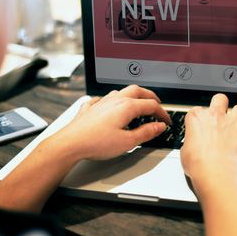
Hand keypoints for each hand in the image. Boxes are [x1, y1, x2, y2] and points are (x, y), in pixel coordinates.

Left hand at [52, 85, 170, 160]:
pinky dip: (109, 100)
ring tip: (136, 102)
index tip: (166, 121)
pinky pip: (101, 99)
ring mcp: (100, 103)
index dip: (162, 113)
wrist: (70, 144)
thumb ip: (146, 133)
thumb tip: (158, 127)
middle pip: (137, 91)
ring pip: (120, 92)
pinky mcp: (89, 109)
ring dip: (132, 95)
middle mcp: (114, 100)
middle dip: (150, 96)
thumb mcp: (128, 142)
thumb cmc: (96, 143)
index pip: (151, 106)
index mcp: (127, 107)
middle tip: (157, 103)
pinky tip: (107, 105)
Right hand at [180, 94, 236, 178]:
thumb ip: (190, 143)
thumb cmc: (198, 164)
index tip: (201, 126)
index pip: (197, 111)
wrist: (214, 171)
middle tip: (221, 112)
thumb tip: (193, 146)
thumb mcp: (184, 152)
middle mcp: (215, 115)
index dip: (200, 119)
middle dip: (221, 104)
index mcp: (197, 118)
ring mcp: (232, 122)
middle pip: (220, 99)